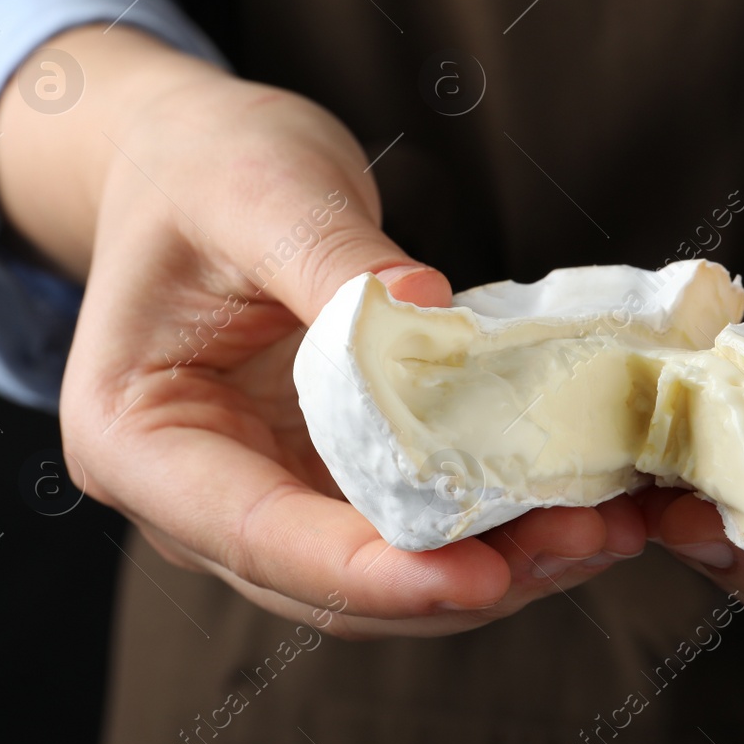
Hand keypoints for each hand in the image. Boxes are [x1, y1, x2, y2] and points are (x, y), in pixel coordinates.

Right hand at [0, 27, 643, 637]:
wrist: (193, 160)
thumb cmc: (202, 167)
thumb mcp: (260, 191)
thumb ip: (333, 258)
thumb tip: (430, 313)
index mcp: (137, 440)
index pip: (258, 537)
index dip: (368, 570)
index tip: (476, 576)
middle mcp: (196, 496)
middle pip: (331, 583)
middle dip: (460, 578)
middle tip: (583, 538)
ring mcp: (267, 493)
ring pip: (384, 573)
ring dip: (498, 565)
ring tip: (605, 527)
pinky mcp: (330, 477)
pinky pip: (413, 525)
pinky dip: (493, 524)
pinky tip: (578, 500)